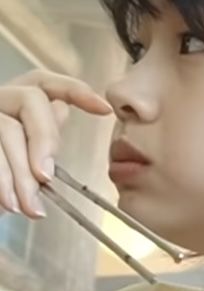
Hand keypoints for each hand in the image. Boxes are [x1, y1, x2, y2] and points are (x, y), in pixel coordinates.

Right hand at [0, 69, 112, 217]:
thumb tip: (62, 109)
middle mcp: (0, 101)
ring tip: (30, 208)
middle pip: (30, 100)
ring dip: (21, 173)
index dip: (75, 90)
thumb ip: (44, 133)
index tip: (105, 110)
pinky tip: (11, 204)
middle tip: (46, 177)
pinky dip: (3, 182)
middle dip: (44, 140)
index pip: (45, 82)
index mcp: (18, 102)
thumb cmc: (6, 176)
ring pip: (7, 129)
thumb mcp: (27, 157)